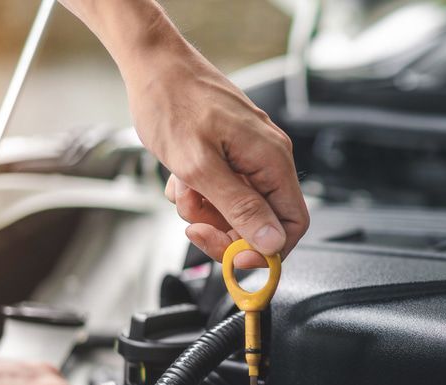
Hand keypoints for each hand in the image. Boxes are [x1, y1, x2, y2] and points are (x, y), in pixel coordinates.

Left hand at [58, 0, 308, 265]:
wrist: (152, 63)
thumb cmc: (172, 102)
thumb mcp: (199, 165)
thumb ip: (240, 207)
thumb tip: (272, 243)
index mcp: (272, 160)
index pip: (293, 224)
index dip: (266, 250)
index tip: (235, 260)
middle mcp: (269, 158)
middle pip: (264, 221)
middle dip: (226, 229)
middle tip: (195, 223)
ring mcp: (252, 154)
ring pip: (240, 208)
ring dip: (208, 210)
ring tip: (184, 189)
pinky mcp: (234, 152)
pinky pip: (226, 190)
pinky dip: (202, 194)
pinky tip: (183, 178)